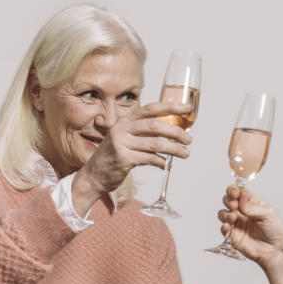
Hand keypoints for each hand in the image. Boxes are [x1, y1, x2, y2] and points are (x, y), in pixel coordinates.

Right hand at [72, 101, 192, 212]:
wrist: (93, 176)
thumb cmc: (113, 156)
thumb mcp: (124, 138)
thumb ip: (142, 132)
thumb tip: (171, 130)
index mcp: (124, 120)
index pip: (150, 109)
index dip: (170, 107)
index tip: (186, 109)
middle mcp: (122, 129)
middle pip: (155, 126)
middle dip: (176, 132)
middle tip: (189, 140)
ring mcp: (121, 144)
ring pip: (155, 144)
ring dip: (174, 149)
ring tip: (185, 153)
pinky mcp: (123, 159)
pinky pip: (149, 159)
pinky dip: (161, 162)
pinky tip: (165, 164)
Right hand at [218, 185, 282, 283]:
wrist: (276, 251)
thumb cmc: (276, 231)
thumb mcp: (268, 213)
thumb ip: (251, 206)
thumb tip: (239, 198)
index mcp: (252, 203)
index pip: (238, 191)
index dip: (233, 190)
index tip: (234, 193)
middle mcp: (243, 212)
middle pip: (228, 200)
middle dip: (228, 200)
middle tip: (234, 205)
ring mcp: (237, 223)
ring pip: (223, 213)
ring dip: (225, 213)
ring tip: (233, 217)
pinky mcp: (233, 236)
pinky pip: (223, 228)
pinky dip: (223, 226)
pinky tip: (228, 227)